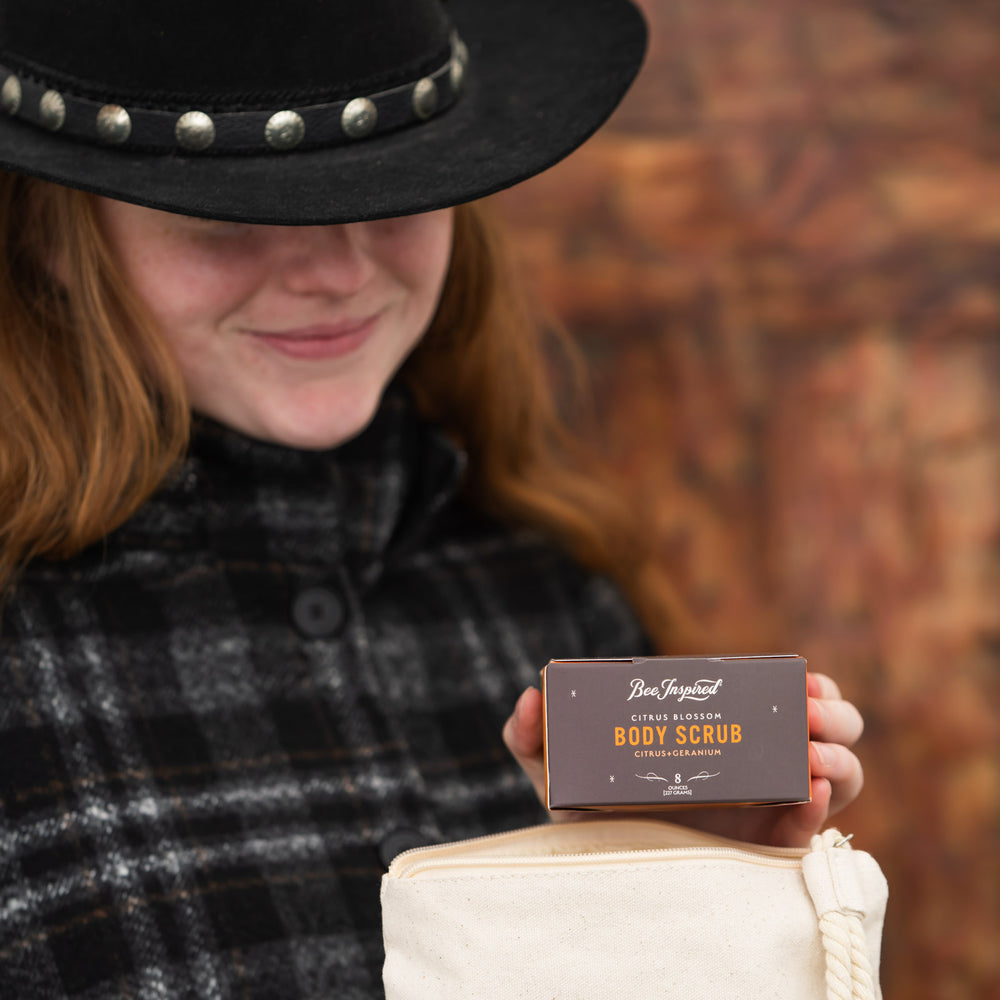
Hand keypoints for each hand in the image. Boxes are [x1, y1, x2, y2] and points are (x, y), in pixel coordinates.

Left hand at [502, 671, 863, 848]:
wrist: (590, 872)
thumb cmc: (582, 809)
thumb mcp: (553, 767)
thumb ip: (530, 733)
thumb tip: (532, 695)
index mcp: (718, 729)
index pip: (781, 698)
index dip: (807, 684)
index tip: (802, 677)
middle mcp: (751, 762)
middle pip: (826, 731)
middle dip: (834, 714)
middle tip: (808, 711)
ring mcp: (765, 806)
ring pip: (837, 776)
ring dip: (838, 756)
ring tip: (809, 753)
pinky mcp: (766, 851)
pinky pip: (813, 833)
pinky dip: (821, 809)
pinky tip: (804, 791)